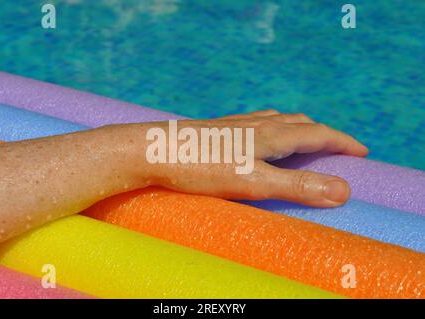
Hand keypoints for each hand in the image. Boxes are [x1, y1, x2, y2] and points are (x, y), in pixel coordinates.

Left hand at [140, 110, 367, 206]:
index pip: (318, 134)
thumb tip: (342, 191)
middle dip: (324, 134)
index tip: (362, 152)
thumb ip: (296, 187)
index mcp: (271, 135)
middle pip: (300, 123)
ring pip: (277, 120)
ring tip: (304, 138)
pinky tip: (258, 135)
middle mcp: (256, 125)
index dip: (342, 142)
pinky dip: (272, 127)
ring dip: (298, 128)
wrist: (154, 151)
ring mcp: (235, 125)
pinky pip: (255, 123)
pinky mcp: (218, 130)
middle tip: (337, 147)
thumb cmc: (202, 167)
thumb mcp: (254, 182)